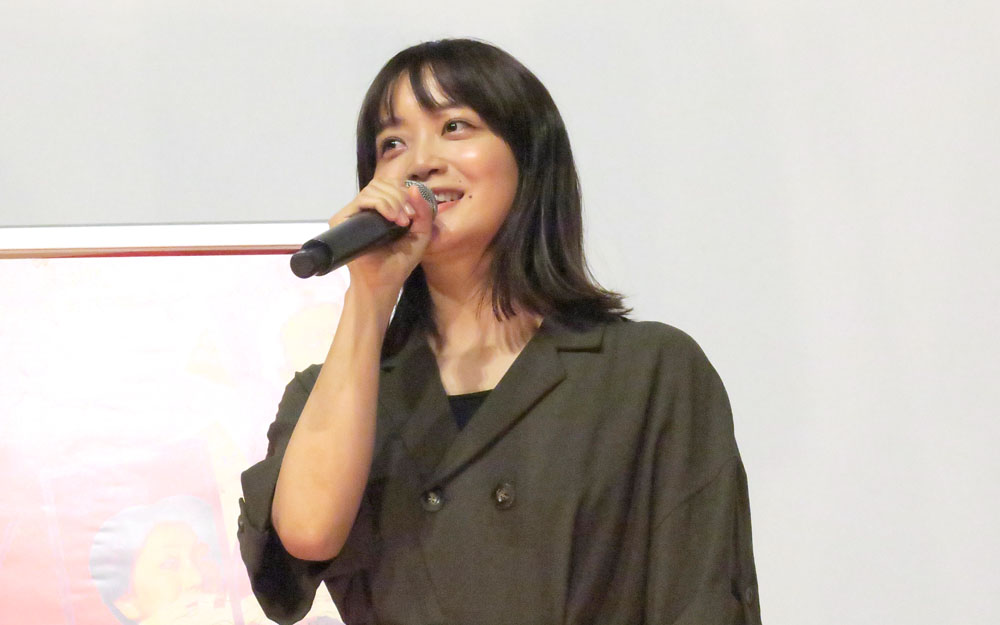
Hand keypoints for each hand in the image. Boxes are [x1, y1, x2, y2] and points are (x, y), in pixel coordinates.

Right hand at [327, 177, 434, 307]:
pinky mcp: (341, 220)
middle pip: (381, 184)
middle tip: (407, 219)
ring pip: (372, 190)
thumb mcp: (420, 234)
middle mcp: (365, 210)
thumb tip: (413, 187)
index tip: (413, 215)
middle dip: (399, 197)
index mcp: (381, 210)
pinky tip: (391, 218)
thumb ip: (423, 211)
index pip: (389, 186)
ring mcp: (353, 214)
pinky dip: (380, 204)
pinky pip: (362, 200)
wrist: (383, 282)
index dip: (403, 194)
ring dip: (392, 201)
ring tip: (400, 221)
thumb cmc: (399, 262)